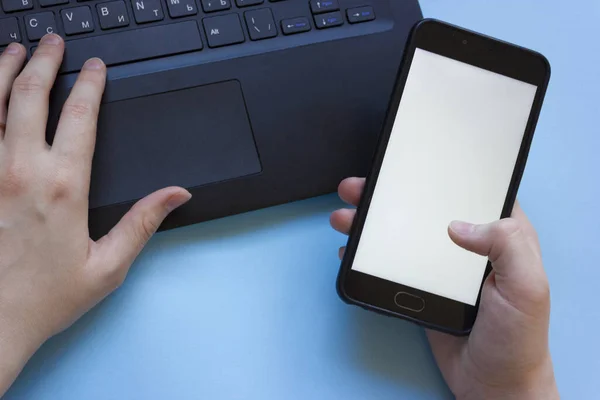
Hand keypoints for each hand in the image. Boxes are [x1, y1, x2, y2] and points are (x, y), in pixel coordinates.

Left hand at [0, 36, 190, 394]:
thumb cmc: (44, 298)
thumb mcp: (109, 265)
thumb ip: (143, 222)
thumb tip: (176, 194)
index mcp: (63, 187)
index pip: (80, 117)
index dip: (91, 85)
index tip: (96, 68)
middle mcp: (20, 172)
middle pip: (32, 96)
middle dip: (44, 61)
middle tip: (53, 43)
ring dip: (3, 70)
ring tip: (13, 50)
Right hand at [330, 177, 558, 399]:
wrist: (492, 384)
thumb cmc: (517, 338)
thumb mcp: (527, 287)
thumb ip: (507, 245)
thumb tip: (457, 225)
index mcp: (500, 235)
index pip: (470, 191)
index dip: (440, 174)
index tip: (408, 163)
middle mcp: (468, 245)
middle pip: (424, 208)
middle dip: (389, 195)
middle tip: (360, 188)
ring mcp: (439, 266)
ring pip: (401, 232)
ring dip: (371, 223)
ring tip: (344, 218)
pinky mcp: (420, 286)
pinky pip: (391, 262)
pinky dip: (368, 254)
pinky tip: (350, 249)